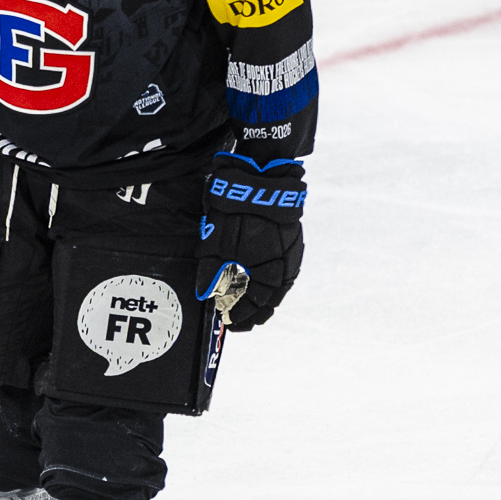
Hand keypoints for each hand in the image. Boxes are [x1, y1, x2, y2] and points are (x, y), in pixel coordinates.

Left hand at [202, 158, 304, 328]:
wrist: (261, 177)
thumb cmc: (234, 209)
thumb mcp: (215, 240)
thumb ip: (212, 271)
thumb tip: (208, 296)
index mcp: (265, 269)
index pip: (254, 304)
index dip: (240, 315)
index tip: (227, 322)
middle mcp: (283, 267)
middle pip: (270, 300)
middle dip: (253, 313)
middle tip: (238, 322)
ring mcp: (291, 255)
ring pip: (279, 288)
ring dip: (264, 300)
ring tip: (250, 310)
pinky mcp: (292, 244)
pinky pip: (284, 273)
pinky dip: (272, 284)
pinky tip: (262, 285)